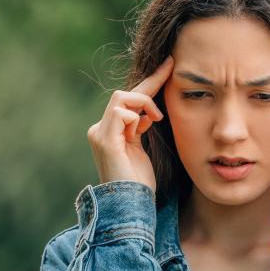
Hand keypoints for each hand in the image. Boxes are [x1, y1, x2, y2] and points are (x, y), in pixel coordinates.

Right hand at [86, 56, 173, 192]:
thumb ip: (140, 128)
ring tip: (156, 119)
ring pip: (121, 98)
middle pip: (124, 94)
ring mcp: (99, 134)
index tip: (169, 65)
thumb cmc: (139, 183)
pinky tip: (144, 128)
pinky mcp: (103, 140)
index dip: (150, 82)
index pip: (129, 101)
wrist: (131, 205)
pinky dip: (136, 117)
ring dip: (143, 103)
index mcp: (109, 131)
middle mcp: (100, 129)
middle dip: (150, 83)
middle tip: (171, 71)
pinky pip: (120, 112)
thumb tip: (146, 113)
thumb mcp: (141, 149)